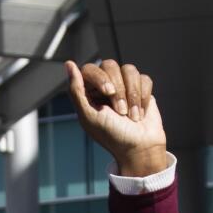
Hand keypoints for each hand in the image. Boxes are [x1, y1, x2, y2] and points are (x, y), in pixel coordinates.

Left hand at [67, 59, 170, 178]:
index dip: (100, 78)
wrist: (140, 149)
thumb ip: (76, 90)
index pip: (90, 69)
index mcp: (89, 93)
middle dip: (118, 90)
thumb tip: (69, 64)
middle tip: (120, 111)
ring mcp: (125, 87)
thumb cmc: (112, 136)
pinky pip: (143, 79)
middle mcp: (106, 86)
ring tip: (132, 115)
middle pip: (110, 65)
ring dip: (133, 94)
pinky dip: (143, 96)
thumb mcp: (88, 116)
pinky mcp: (142, 90)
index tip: (108, 93)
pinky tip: (141, 112)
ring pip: (129, 70)